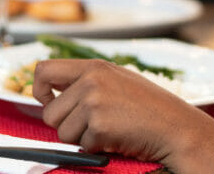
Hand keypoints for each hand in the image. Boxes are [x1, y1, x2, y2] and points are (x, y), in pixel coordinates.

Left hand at [32, 58, 213, 171]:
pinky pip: (82, 145)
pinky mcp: (99, 125)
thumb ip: (87, 81)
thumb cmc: (148, 106)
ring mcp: (94, 102)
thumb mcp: (117, 80)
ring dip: (81, 138)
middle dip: (65, 125)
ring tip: (108, 128)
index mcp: (94, 66)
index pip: (44, 70)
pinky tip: (117, 137)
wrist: (174, 125)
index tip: (49, 100)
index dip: (39, 90)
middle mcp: (91, 80)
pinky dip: (97, 147)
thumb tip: (50, 90)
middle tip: (91, 124)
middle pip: (50, 111)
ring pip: (62, 132)